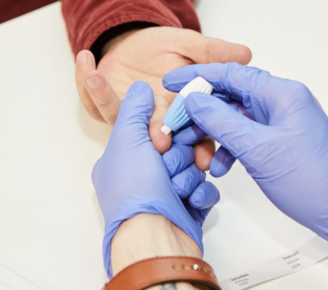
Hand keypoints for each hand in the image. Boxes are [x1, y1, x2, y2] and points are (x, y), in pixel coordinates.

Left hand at [75, 26, 251, 170]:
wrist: (134, 44)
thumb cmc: (163, 48)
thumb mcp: (189, 44)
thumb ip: (213, 52)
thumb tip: (246, 54)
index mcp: (180, 111)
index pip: (196, 136)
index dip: (202, 148)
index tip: (204, 158)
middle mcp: (153, 121)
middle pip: (158, 137)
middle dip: (157, 137)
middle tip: (159, 139)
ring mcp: (127, 119)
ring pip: (120, 121)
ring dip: (107, 100)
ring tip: (98, 79)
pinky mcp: (104, 108)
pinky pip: (92, 102)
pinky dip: (86, 81)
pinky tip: (86, 58)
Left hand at [92, 81, 219, 277]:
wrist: (153, 239)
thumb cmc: (135, 194)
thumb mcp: (127, 138)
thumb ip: (135, 108)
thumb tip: (141, 89)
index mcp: (123, 160)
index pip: (153, 131)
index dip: (167, 130)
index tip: (172, 132)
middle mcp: (142, 178)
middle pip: (178, 148)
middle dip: (180, 156)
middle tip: (170, 165)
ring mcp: (164, 195)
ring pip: (193, 168)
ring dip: (189, 176)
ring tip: (178, 188)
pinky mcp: (186, 211)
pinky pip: (204, 191)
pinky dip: (201, 194)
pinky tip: (192, 199)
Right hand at [161, 63, 327, 282]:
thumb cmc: (313, 181)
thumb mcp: (258, 149)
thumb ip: (222, 121)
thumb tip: (195, 100)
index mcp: (282, 93)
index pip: (231, 74)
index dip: (196, 77)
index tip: (170, 82)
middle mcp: (284, 102)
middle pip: (231, 94)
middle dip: (201, 110)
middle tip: (176, 124)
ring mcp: (283, 123)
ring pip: (237, 117)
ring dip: (214, 133)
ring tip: (196, 150)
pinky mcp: (282, 142)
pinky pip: (247, 136)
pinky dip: (230, 148)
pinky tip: (219, 166)